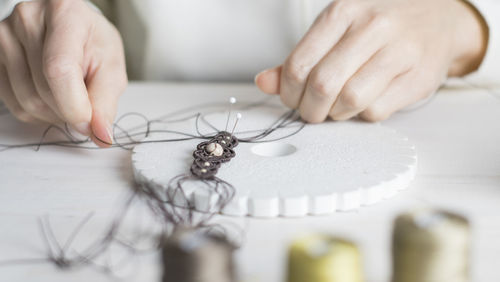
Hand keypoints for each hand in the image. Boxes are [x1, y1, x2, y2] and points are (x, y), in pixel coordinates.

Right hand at [0, 0, 126, 146]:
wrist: (74, 30)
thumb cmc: (94, 44)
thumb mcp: (112, 67)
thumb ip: (106, 101)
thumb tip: (100, 135)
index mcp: (65, 14)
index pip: (59, 70)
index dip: (75, 106)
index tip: (90, 124)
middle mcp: (28, 19)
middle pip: (43, 91)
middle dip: (70, 112)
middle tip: (87, 108)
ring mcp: (5, 36)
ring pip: (27, 102)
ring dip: (55, 115)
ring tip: (71, 99)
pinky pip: (14, 104)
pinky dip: (38, 113)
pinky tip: (53, 99)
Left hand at [256, 0, 486, 121]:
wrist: (438, 18)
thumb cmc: (377, 26)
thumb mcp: (335, 30)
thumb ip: (298, 58)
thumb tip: (264, 82)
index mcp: (342, 11)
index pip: (299, 64)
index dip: (288, 92)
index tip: (293, 98)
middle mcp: (372, 27)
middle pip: (323, 85)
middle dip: (310, 109)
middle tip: (312, 111)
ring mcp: (399, 51)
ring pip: (350, 100)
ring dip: (336, 113)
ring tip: (337, 106)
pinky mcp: (418, 77)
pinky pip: (375, 111)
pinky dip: (362, 115)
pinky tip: (364, 102)